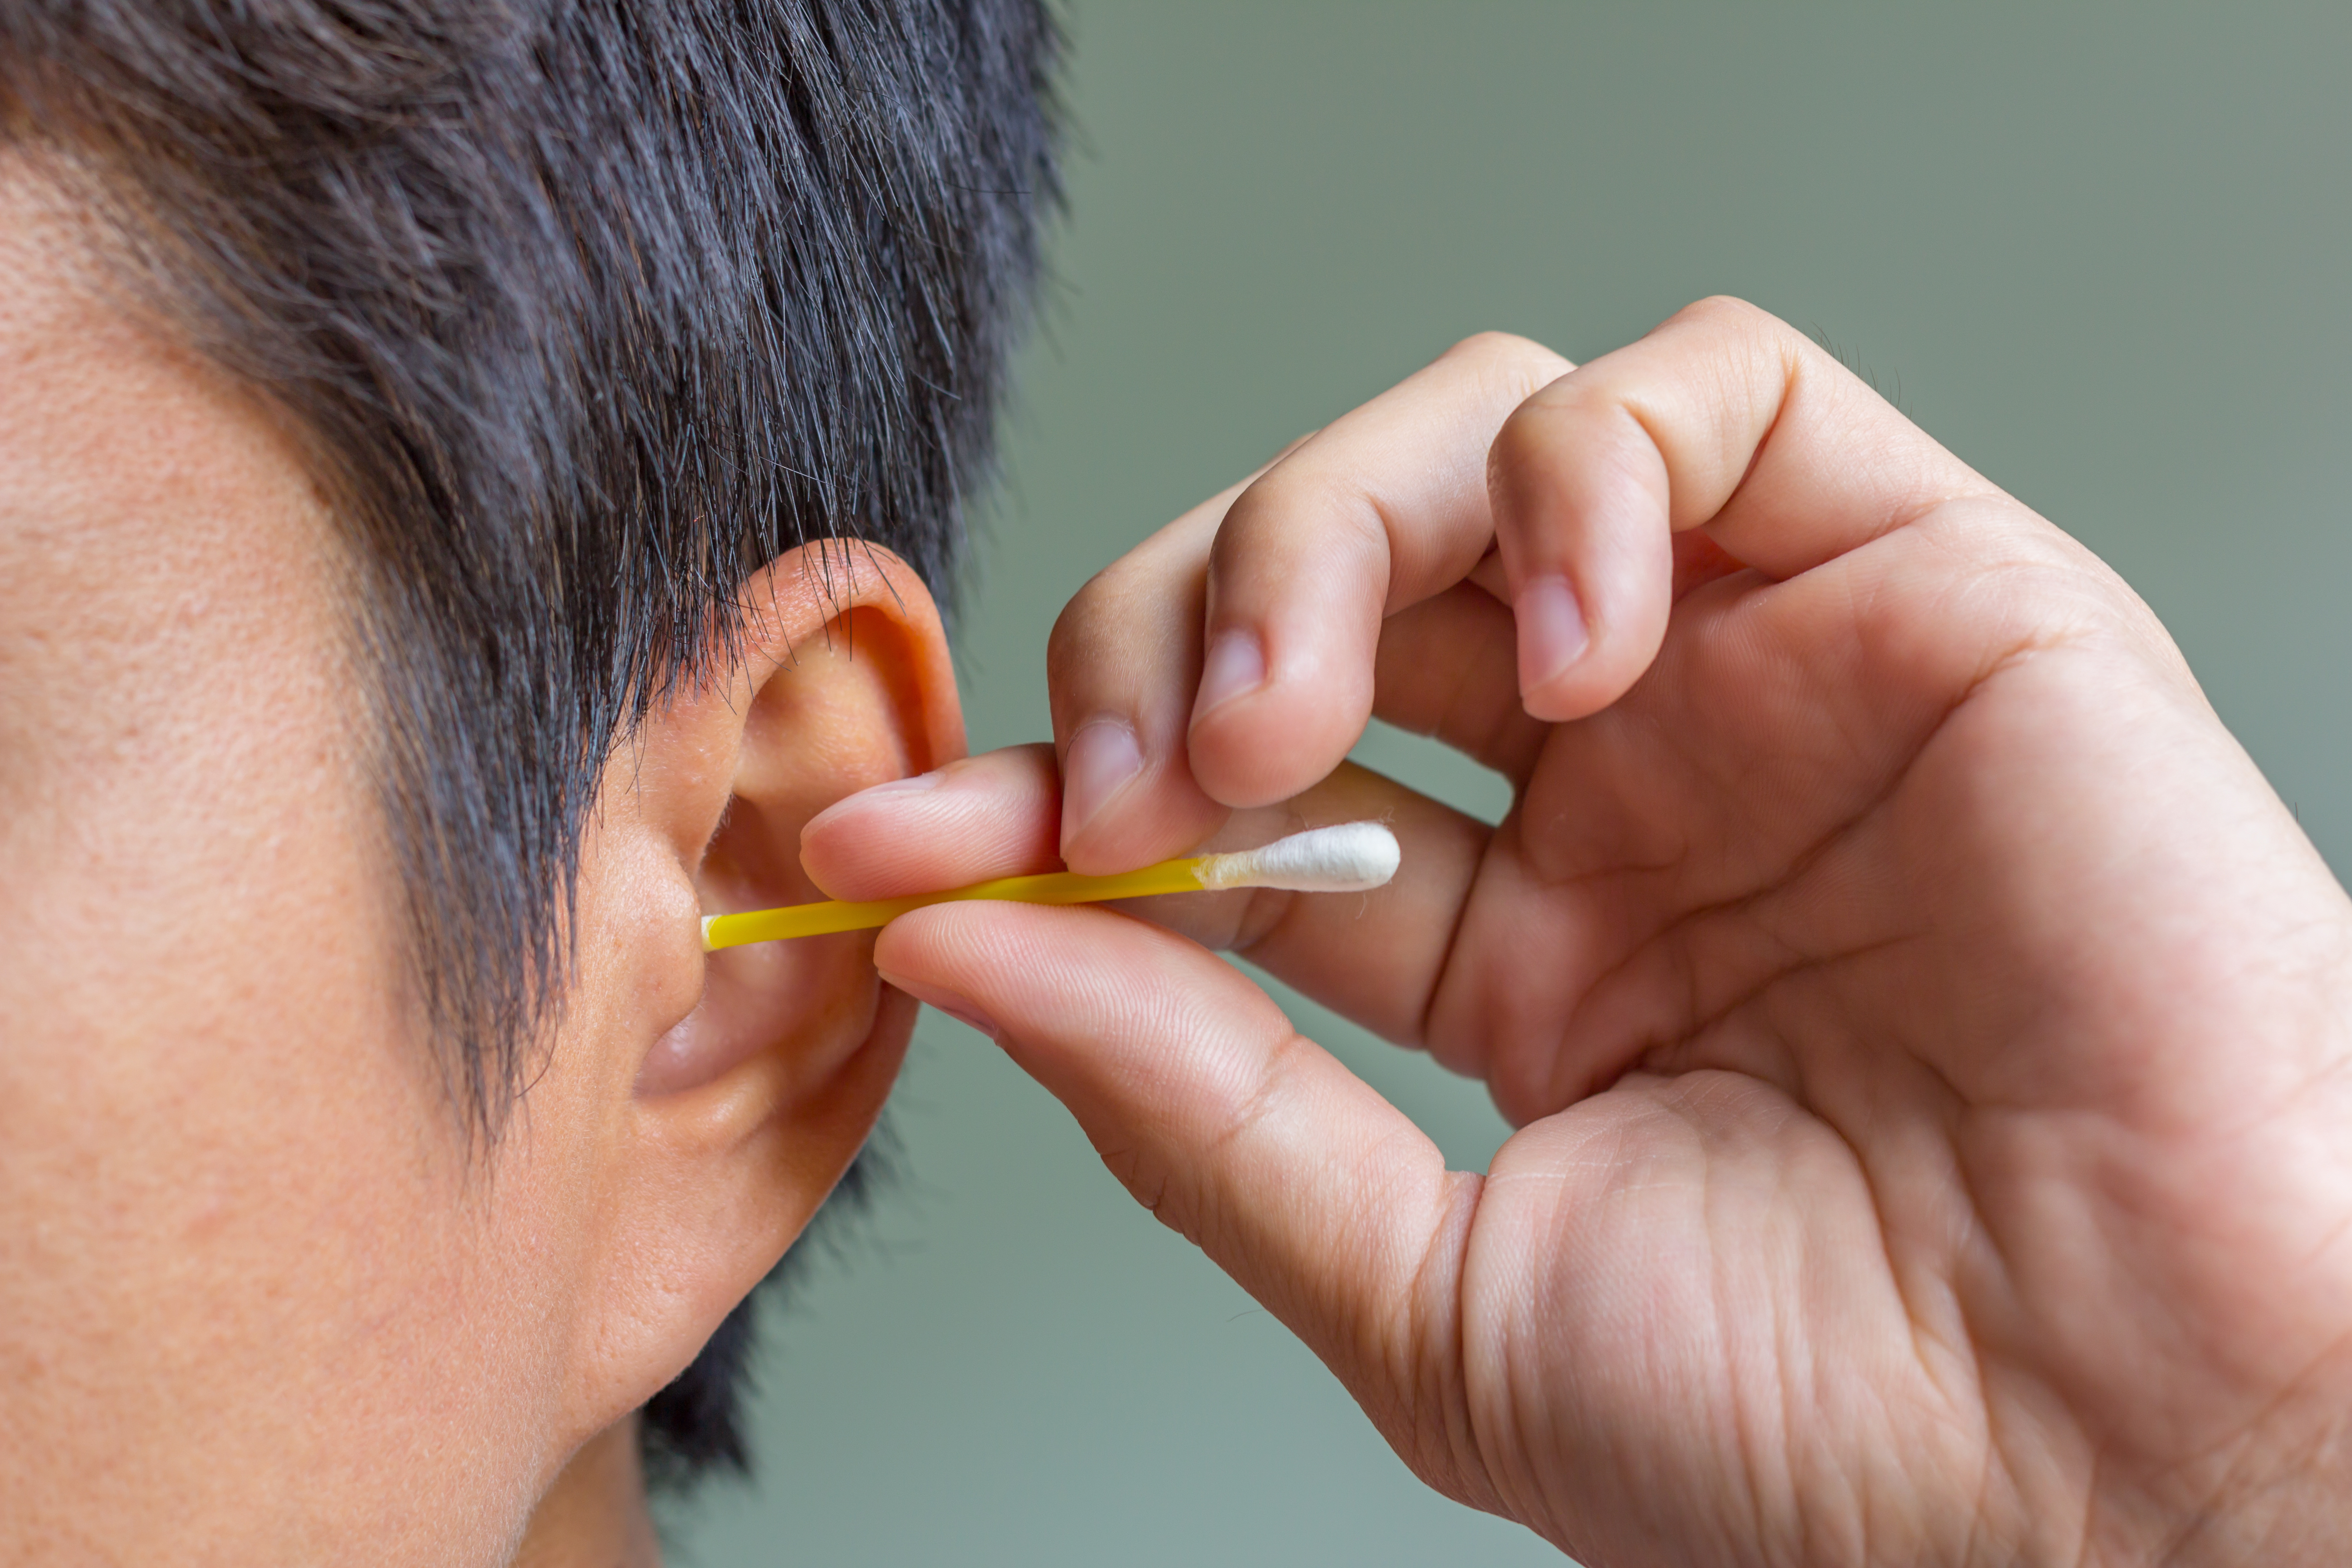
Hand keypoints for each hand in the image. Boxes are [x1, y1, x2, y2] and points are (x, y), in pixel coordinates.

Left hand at [806, 300, 2351, 1563]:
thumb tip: (957, 943)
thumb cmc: (1829, 1433)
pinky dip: (1589, 473)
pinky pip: (1717, 392)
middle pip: (1321, 576)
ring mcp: (1764, 681)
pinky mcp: (1921, 583)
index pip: (1228, 803)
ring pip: (1479, 442)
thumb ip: (1193, 1104)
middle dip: (1166, 630)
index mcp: (1518, 952)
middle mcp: (1627, 793)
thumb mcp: (1431, 1294)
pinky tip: (1583, 651)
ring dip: (1322, 530)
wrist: (2127, 1463)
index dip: (1048, 794)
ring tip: (1294, 714)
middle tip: (1132, 780)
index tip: (904, 837)